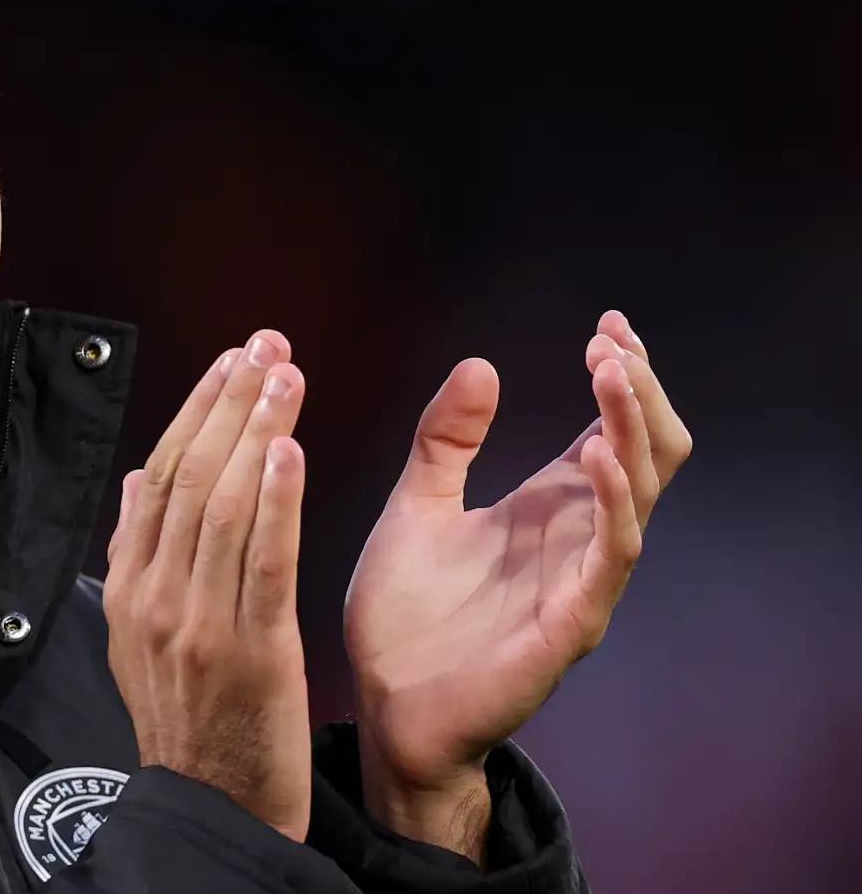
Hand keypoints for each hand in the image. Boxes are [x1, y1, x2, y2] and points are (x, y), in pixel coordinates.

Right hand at [103, 330, 313, 841]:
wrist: (214, 810)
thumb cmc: (193, 722)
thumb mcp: (141, 637)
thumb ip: (139, 556)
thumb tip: (138, 483)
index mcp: (130, 588)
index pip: (160, 477)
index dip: (196, 411)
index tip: (230, 361)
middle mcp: (155, 596)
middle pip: (191, 478)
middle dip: (230, 402)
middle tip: (266, 344)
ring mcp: (198, 624)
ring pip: (225, 506)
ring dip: (257, 430)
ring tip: (286, 375)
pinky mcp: (251, 650)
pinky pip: (262, 561)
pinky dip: (276, 499)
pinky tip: (290, 448)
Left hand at [344, 311, 690, 857]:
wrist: (385, 707)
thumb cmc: (405, 617)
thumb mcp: (415, 506)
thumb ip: (445, 442)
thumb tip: (480, 364)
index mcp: (545, 508)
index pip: (612, 429)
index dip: (622, 376)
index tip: (608, 323)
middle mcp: (575, 537)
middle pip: (646, 451)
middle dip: (639, 393)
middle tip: (612, 343)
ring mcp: (581, 580)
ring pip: (639, 493)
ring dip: (631, 428)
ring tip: (609, 373)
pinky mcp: (571, 622)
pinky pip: (611, 555)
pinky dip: (611, 501)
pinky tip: (590, 454)